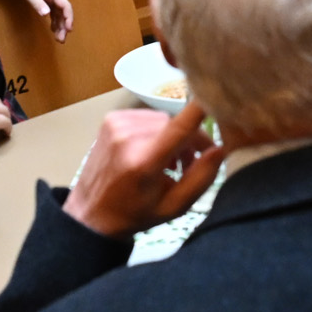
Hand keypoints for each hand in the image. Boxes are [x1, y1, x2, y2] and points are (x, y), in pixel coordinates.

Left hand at [1, 0, 74, 39]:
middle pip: (63, 11)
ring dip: (60, 25)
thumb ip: (37, 2)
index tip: (68, 29)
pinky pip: (52, 11)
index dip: (68, 17)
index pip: (65, 5)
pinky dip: (53, 21)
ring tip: (58, 38)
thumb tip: (47, 15)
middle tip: (61, 40)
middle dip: (64, 25)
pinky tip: (52, 29)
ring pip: (58, 12)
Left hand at [62, 102, 224, 240]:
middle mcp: (129, 137)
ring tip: (167, 161)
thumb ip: (200, 178)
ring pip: (163, 119)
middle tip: (187, 164)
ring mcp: (117, 124)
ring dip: (171, 136)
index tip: (219, 97)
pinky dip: (154, 131)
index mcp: (144, 162)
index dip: (201, 109)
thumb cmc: (136, 213)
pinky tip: (148, 151)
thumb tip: (221, 149)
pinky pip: (147, 117)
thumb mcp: (174, 206)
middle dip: (189, 140)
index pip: (179, 127)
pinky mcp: (111, 119)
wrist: (91, 213)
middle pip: (176, 124)